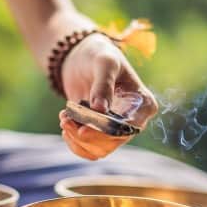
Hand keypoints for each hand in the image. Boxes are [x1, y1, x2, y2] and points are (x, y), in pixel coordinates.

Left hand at [59, 33, 157, 159]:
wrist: (83, 59)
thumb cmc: (99, 56)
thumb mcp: (104, 63)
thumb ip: (104, 83)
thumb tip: (100, 109)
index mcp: (143, 104)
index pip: (130, 127)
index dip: (107, 133)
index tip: (83, 130)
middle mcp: (132, 121)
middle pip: (112, 143)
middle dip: (86, 135)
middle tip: (65, 120)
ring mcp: (115, 130)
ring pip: (98, 150)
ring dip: (76, 139)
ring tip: (64, 119)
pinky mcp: (98, 134)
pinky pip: (87, 150)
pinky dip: (73, 141)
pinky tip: (65, 123)